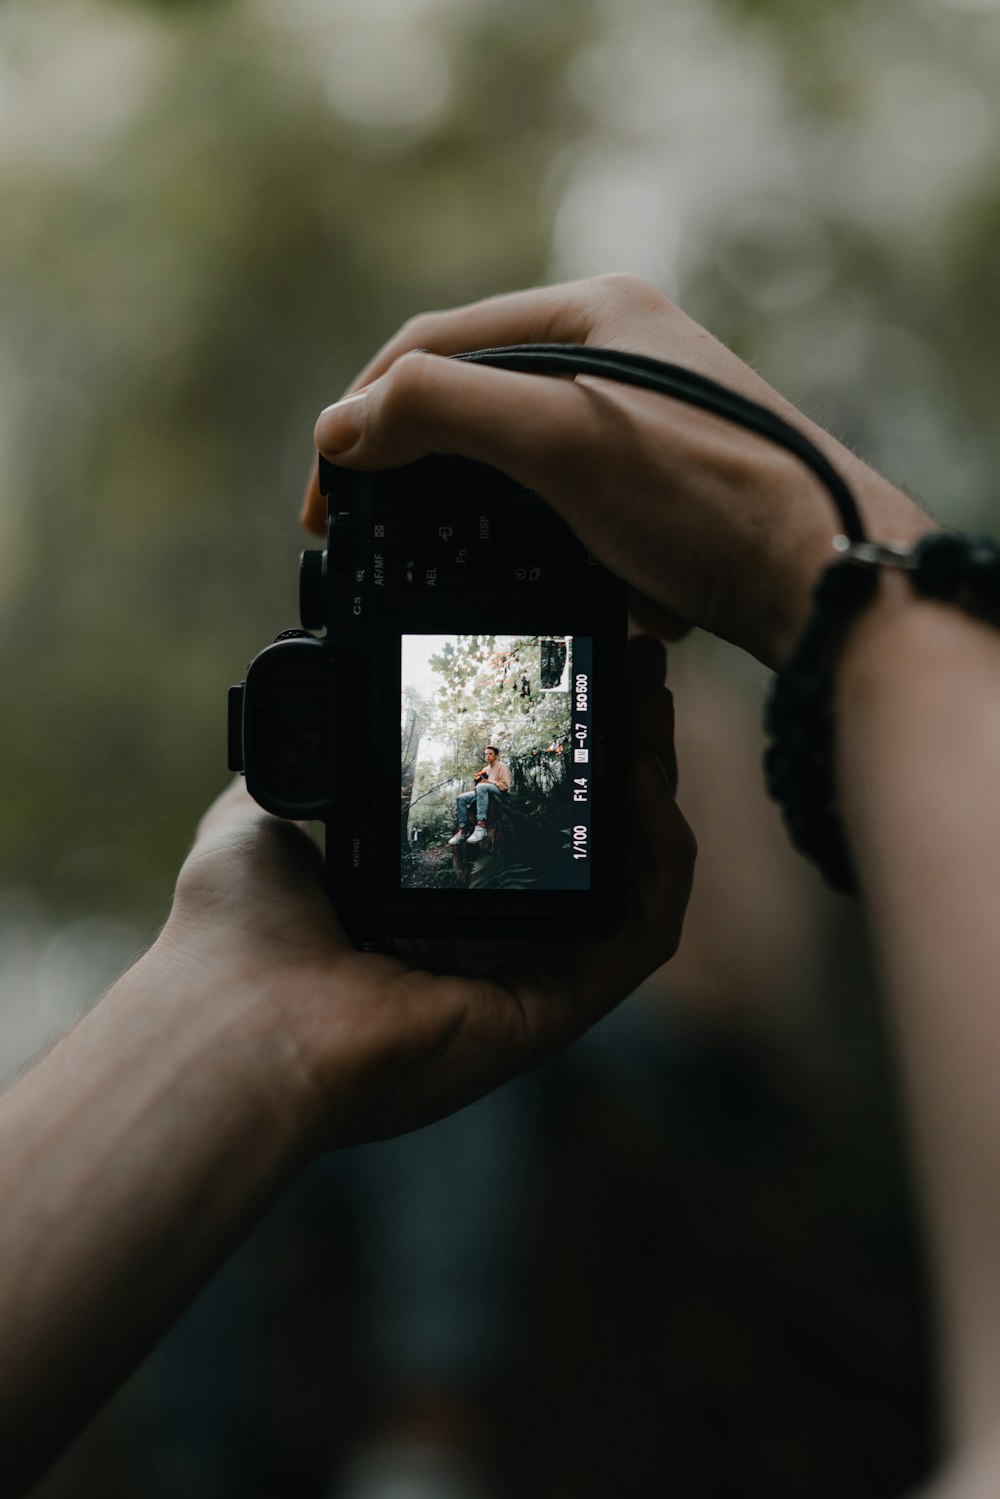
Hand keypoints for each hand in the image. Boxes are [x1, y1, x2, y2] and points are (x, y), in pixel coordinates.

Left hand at [161, 635, 693, 1147]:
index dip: (550, 760)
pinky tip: (644, 780)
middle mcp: (479, 948)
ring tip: (650, 716)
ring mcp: (523, 982)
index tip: (566, 686)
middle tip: (633, 680)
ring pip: (627, 885)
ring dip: (651, 797)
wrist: (235, 1017)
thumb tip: (315, 711)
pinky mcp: (553, 1011)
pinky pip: (641, 933)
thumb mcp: (263, 820)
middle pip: (584, 845)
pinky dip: (660, 858)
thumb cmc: (234, 935)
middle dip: (615, 757)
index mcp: (417, 909)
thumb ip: (307, 769)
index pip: (515, 828)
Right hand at [304, 274, 931, 667]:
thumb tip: (343, 425)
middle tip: (362, 528)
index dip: (364, 410)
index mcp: (592, 312)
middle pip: (471, 395)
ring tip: (425, 559)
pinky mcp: (653, 481)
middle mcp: (616, 351)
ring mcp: (637, 417)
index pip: (436, 342)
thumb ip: (443, 412)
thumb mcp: (563, 440)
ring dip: (463, 508)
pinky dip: (525, 537)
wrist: (820, 581)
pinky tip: (520, 575)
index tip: (326, 490)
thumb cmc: (707, 501)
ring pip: (511, 454)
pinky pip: (557, 499)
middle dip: (411, 462)